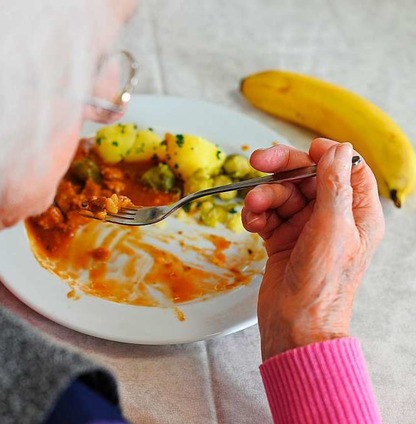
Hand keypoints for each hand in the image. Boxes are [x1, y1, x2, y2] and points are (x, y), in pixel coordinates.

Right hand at [242, 139, 383, 360]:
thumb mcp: (332, 229)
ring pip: (282, 195)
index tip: (304, 151)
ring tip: (253, 207)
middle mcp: (333, 219)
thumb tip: (337, 149)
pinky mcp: (282, 240)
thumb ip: (334, 186)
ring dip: (264, 196)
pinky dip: (256, 214)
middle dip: (282, 169)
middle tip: (258, 161)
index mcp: (357, 214)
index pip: (346, 169)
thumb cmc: (322, 287)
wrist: (295, 325)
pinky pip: (267, 214)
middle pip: (308, 177)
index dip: (325, 155)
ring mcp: (306, 229)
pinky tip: (251, 223)